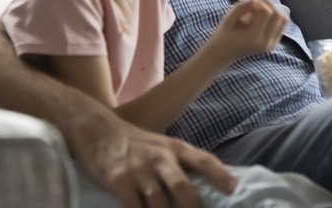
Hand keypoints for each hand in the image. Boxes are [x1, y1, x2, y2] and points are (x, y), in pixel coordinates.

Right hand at [74, 107, 236, 207]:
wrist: (98, 130)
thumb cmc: (137, 144)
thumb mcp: (164, 147)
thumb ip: (183, 165)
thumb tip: (210, 188)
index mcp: (176, 149)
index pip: (203, 161)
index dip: (220, 175)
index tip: (233, 188)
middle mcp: (161, 159)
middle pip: (183, 188)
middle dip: (193, 207)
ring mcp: (140, 171)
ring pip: (160, 205)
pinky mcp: (119, 182)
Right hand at [211, 0, 286, 60]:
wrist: (224, 53)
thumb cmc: (224, 33)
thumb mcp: (228, 18)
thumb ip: (241, 7)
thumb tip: (256, 0)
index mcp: (254, 37)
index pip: (267, 12)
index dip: (259, 3)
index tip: (249, 6)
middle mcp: (265, 43)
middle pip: (279, 15)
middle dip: (269, 4)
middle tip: (256, 6)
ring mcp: (271, 45)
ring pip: (284, 19)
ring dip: (274, 10)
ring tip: (260, 11)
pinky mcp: (273, 44)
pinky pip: (282, 25)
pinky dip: (275, 17)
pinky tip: (263, 18)